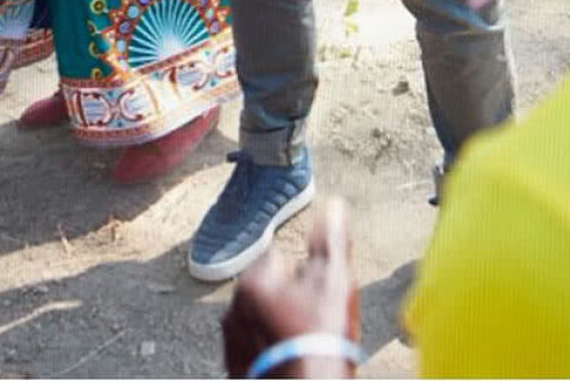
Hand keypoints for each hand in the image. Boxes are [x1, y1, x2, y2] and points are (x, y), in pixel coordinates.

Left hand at [223, 198, 358, 378]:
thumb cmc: (321, 338)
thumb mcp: (334, 282)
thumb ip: (332, 241)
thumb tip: (336, 206)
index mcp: (252, 281)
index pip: (280, 259)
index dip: (305, 276)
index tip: (319, 296)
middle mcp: (233, 310)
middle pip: (269, 291)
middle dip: (290, 300)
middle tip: (315, 322)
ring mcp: (233, 345)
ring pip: (262, 321)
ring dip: (279, 326)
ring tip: (306, 343)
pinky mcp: (238, 372)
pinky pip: (257, 350)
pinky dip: (271, 352)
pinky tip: (292, 359)